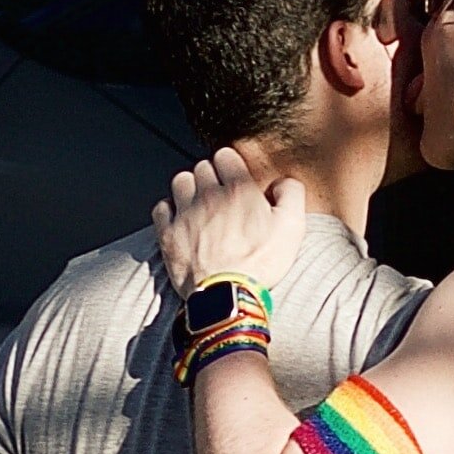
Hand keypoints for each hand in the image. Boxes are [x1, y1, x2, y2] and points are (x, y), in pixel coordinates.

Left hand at [153, 149, 308, 303]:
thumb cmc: (261, 265)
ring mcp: (185, 214)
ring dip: (189, 187)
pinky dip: (169, 209)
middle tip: (220, 193)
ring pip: (180, 181)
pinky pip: (161, 208)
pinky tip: (180, 219)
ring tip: (199, 202)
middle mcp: (208, 195)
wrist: (228, 297)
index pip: (226, 156)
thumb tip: (284, 182)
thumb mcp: (292, 228)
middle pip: (202, 167)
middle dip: (211, 175)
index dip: (231, 164)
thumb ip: (291, 194)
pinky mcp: (168, 235)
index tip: (235, 176)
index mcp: (238, 189)